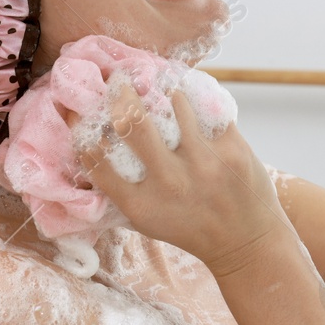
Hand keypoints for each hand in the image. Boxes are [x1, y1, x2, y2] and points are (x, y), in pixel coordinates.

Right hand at [60, 83, 288, 273]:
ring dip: (165, 91)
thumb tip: (90, 145)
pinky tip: (193, 100)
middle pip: (132, 123)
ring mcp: (204, 164)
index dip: (80, 131)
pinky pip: (208, 110)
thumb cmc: (188, 227)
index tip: (79, 113)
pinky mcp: (232, 149)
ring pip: (175, 104)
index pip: (96, 161)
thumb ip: (122, 189)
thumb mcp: (148, 219)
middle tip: (119, 81)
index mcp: (141, 204)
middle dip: (121, 93)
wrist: (245, 244)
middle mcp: (169, 183)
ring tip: (161, 86)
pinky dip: (197, 102)